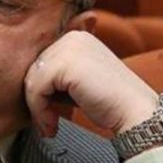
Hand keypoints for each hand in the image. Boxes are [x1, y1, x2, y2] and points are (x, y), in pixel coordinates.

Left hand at [24, 31, 157, 137]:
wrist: (135, 111)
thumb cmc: (110, 102)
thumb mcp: (80, 80)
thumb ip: (58, 75)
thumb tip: (27, 84)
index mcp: (76, 37)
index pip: (42, 62)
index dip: (41, 89)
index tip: (47, 112)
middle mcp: (72, 37)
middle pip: (34, 70)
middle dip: (36, 100)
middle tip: (47, 123)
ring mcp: (68, 48)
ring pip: (32, 80)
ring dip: (37, 108)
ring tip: (49, 126)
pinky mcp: (64, 65)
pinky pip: (35, 89)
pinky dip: (39, 111)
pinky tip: (52, 125)